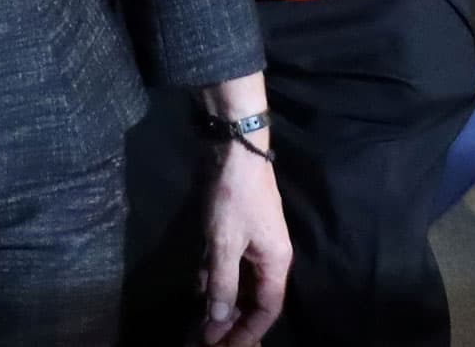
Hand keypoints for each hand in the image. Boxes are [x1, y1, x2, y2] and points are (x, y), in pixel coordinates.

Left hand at [199, 136, 289, 345]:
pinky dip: (215, 278)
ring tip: (200, 322)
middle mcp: (269, 257)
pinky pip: (228, 264)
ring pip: (239, 282)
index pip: (267, 309)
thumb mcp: (225, 243)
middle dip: (233, 321)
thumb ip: (223, 283)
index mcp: (276, 263)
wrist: (233, 148)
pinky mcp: (235, 230)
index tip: (224, 346)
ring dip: (222, 302)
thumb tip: (219, 320)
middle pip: (253, 299)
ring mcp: (252, 243)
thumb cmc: (234, 197)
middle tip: (208, 338)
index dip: (248, 331)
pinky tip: (199, 290)